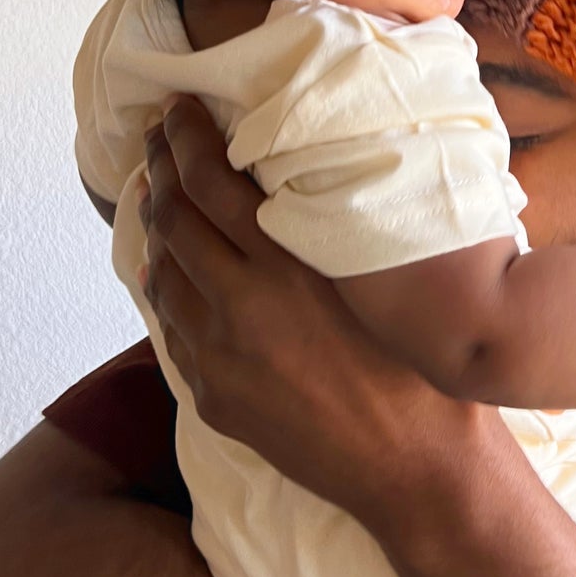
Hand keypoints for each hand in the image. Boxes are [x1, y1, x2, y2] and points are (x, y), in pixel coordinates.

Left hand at [140, 97, 496, 530]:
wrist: (415, 466)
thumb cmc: (419, 363)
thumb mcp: (376, 276)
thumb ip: (326, 229)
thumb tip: (288, 180)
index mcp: (289, 267)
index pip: (213, 182)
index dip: (187, 139)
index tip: (177, 110)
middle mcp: (243, 308)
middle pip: (174, 221)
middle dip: (160, 171)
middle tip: (156, 139)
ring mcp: (220, 359)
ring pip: (164, 276)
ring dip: (157, 230)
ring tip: (158, 195)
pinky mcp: (215, 399)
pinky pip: (175, 331)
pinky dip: (168, 290)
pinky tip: (169, 273)